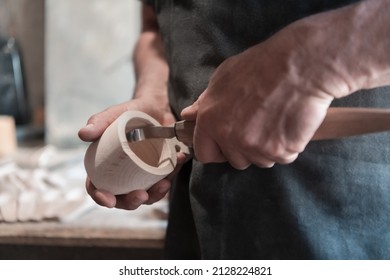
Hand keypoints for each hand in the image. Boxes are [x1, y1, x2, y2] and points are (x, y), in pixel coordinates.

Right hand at [78, 93, 180, 209]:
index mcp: (107, 166)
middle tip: (140, 195)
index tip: (109, 200)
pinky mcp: (161, 171)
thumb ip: (100, 122)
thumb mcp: (115, 115)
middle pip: (124, 198)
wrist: (156, 106)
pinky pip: (167, 178)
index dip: (101, 198)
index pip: (99, 187)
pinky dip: (173, 173)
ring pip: (147, 195)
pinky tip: (178, 161)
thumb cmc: (131, 113)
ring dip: (156, 195)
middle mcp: (124, 175)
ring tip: (163, 184)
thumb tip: (83, 134)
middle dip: (131, 202)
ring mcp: (144, 175)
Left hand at [180, 9, 368, 168]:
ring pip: (260, 161)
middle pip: (235, 160)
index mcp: (210, 121)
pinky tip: (288, 124)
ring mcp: (255, 146)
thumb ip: (204, 102)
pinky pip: (282, 158)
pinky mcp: (280, 151)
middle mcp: (229, 137)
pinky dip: (287, 146)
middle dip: (244, 149)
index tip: (226, 143)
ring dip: (267, 148)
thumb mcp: (223, 77)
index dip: (216, 149)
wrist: (300, 64)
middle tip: (258, 124)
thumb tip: (188, 115)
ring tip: (275, 121)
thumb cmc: (261, 66)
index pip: (204, 154)